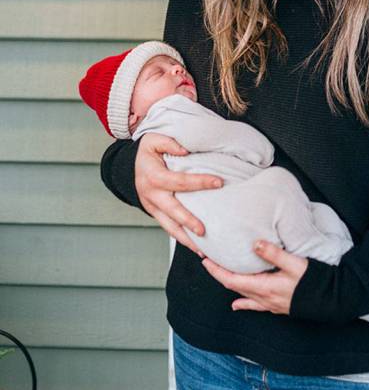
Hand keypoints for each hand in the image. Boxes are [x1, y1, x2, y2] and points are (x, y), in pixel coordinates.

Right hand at [135, 133, 221, 252]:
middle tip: (204, 230)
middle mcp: (152, 195)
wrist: (128, 166)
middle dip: (188, 221)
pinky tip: (196, 247)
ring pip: (169, 226)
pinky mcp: (155, 213)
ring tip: (202, 250)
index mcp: (154, 176)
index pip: (179, 181)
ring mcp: (152, 207)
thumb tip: (185, 150)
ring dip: (185, 239)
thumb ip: (169, 143)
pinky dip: (181, 238)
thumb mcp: (153, 139)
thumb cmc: (147, 152)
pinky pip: (168, 228)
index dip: (199, 181)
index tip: (219, 182)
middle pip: (172, 210)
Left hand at [201, 241, 308, 314]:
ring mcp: (270, 304)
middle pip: (234, 287)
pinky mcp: (277, 306)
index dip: (217, 271)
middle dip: (219, 275)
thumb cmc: (313, 281)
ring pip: (243, 295)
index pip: (232, 280)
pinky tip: (237, 305)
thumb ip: (274, 254)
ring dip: (230, 285)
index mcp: (264, 287)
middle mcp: (264, 298)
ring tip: (219, 277)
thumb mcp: (295, 263)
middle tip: (209, 263)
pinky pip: (254, 305)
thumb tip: (255, 244)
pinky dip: (243, 303)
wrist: (330, 300)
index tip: (206, 261)